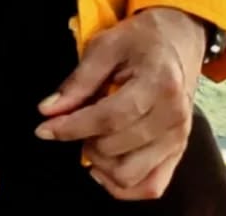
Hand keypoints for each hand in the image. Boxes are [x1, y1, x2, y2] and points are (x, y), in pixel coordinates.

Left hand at [34, 6, 205, 201]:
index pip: (109, 118)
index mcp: (159, 83)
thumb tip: (49, 110)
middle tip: (72, 123)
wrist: (180, 38)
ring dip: (100, 164)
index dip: (72, 127)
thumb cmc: (143, 39)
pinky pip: (150, 186)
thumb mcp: (107, 45)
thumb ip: (79, 80)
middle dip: (83, 140)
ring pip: (130, 175)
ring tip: (90, 139)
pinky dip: (123, 186)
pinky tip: (105, 166)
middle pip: (116, 147)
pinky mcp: (178, 152)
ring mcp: (179, 139)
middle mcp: (173, 117)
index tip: (45, 128)